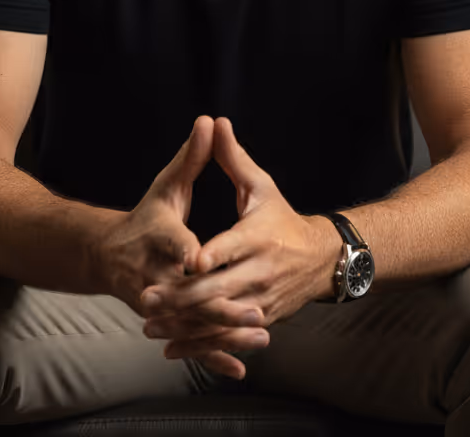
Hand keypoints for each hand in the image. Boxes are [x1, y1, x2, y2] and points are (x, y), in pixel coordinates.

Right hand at [95, 116, 266, 378]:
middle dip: (217, 301)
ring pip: (191, 321)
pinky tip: (239, 365)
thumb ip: (193, 156)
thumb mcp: (167, 184)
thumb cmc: (147, 217)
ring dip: (224, 331)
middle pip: (185, 291)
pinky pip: (189, 340)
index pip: (173, 242)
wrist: (109, 256)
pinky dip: (212, 354)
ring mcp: (157, 300)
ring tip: (260, 333)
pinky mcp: (162, 320)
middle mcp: (154, 272)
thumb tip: (210, 120)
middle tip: (254, 309)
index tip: (200, 259)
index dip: (186, 250)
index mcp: (158, 235)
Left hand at [140, 117, 330, 374]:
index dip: (212, 255)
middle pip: (219, 289)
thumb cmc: (282, 218)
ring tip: (149, 324)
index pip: (232, 248)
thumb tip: (215, 122)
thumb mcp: (261, 186)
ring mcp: (261, 300)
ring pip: (219, 318)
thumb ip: (233, 158)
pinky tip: (170, 347)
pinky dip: (201, 345)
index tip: (191, 259)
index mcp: (258, 238)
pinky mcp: (260, 320)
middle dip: (183, 296)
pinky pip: (228, 336)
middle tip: (148, 296)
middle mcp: (261, 272)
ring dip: (184, 326)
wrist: (322, 259)